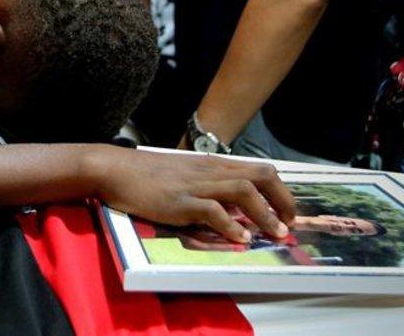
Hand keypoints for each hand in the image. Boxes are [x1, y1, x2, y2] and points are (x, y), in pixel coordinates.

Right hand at [95, 149, 294, 241]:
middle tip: (288, 224)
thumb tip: (233, 205)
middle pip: (260, 176)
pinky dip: (230, 225)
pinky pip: (212, 210)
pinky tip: (239, 238)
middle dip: (282, 200)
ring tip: (274, 233)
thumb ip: (209, 185)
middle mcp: (210, 172)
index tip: (287, 212)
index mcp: (213, 165)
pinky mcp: (180, 201)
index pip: (259, 170)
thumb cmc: (147, 174)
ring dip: (264, 214)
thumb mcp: (185, 174)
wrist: (116, 169)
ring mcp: (196, 185)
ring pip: (243, 191)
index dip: (280, 191)